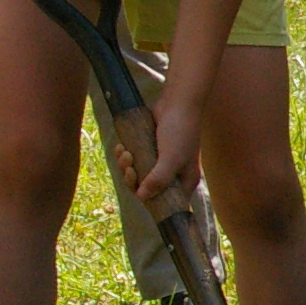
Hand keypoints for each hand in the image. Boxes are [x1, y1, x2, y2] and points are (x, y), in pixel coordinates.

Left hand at [123, 93, 201, 208]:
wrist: (177, 102)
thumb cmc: (180, 131)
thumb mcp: (171, 158)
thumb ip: (158, 179)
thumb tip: (142, 197)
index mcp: (184, 181)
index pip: (166, 202)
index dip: (150, 200)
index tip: (138, 191)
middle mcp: (173, 174)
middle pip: (148, 189)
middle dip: (133, 179)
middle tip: (129, 167)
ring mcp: (160, 162)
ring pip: (138, 174)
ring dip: (126, 166)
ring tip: (125, 153)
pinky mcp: (149, 150)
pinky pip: (134, 160)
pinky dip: (125, 156)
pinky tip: (121, 147)